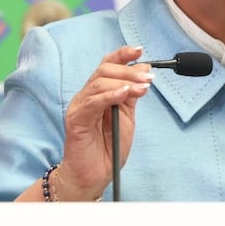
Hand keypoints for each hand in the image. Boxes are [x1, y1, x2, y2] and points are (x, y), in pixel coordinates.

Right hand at [57, 45, 153, 199]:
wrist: (94, 175)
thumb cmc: (108, 148)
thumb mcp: (127, 117)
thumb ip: (132, 94)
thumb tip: (144, 69)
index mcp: (98, 93)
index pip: (107, 65)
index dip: (122, 55)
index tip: (140, 50)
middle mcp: (86, 96)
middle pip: (104, 70)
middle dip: (129, 71)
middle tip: (149, 79)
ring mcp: (79, 106)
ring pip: (99, 82)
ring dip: (124, 82)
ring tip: (143, 87)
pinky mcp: (75, 120)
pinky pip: (92, 102)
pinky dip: (110, 95)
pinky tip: (124, 94)